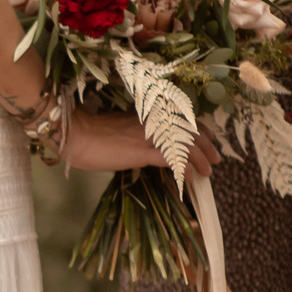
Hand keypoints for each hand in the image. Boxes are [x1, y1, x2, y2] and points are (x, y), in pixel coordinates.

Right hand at [62, 109, 221, 179]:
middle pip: (191, 132)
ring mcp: (151, 134)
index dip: (201, 132)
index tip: (209, 144)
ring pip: (186, 145)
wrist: (75, 134)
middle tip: (215, 161)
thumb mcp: (122, 129)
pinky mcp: (144, 150)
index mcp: (151, 113)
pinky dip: (185, 169)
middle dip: (207, 147)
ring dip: (200, 160)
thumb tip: (151, 147)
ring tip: (207, 173)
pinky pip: (173, 159)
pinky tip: (191, 178)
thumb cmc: (92, 134)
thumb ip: (140, 133)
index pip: (185, 120)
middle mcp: (155, 120)